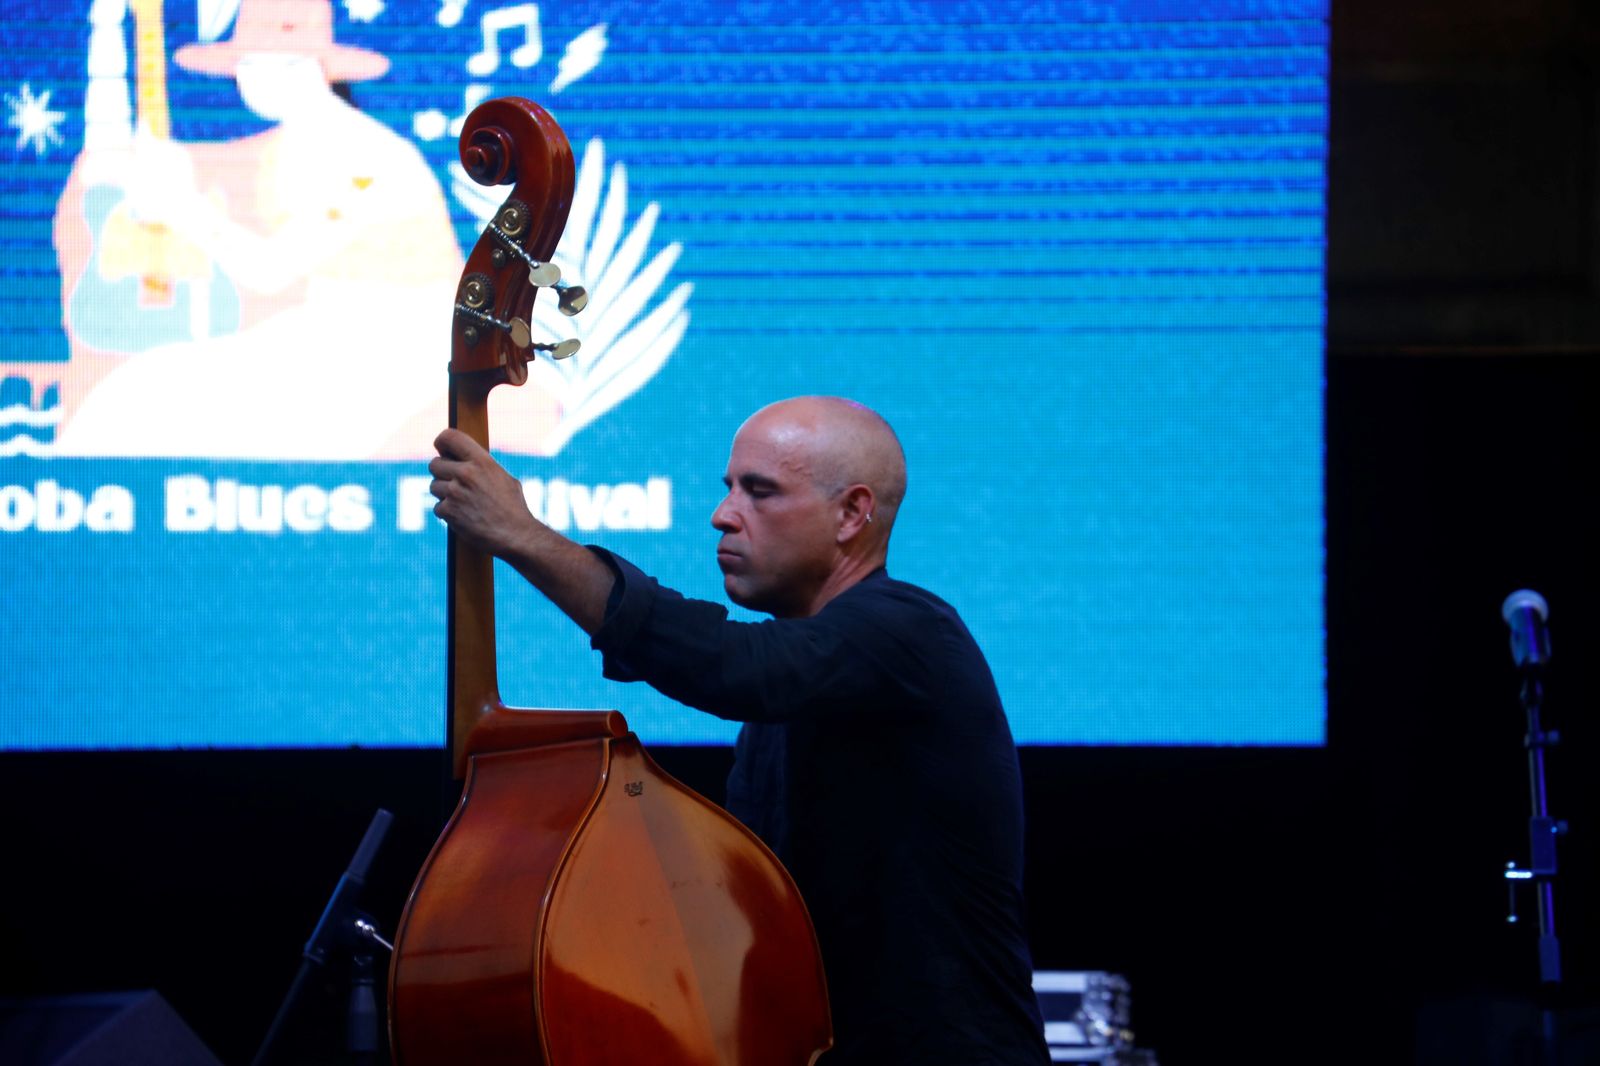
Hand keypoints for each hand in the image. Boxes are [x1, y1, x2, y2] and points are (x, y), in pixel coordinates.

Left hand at [428, 428, 536, 556]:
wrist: (516, 535)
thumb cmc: (514, 508)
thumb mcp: (503, 478)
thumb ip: (482, 467)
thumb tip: (467, 460)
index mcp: (481, 461)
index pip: (449, 437)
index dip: (442, 443)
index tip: (443, 450)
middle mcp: (466, 474)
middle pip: (434, 464)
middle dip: (442, 473)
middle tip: (454, 482)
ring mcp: (455, 493)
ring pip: (433, 486)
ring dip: (443, 494)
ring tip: (462, 502)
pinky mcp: (448, 511)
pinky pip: (437, 507)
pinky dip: (447, 513)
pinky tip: (462, 516)